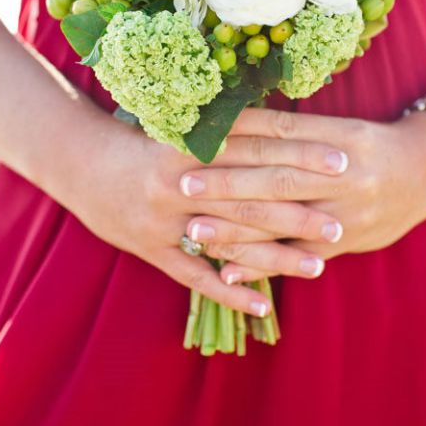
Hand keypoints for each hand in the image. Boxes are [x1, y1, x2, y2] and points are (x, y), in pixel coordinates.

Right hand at [56, 108, 344, 315]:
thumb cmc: (141, 139)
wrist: (82, 162)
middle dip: (299, 209)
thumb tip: (282, 120)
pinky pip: (195, 277)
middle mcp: (183, 180)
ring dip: (276, 255)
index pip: (259, 146)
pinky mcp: (153, 249)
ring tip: (318, 265)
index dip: (301, 153)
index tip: (342, 160)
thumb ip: (227, 124)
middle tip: (340, 222)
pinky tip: (264, 305)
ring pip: (231, 239)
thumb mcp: (181, 123)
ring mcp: (167, 218)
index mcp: (194, 142)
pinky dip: (229, 290)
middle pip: (252, 195)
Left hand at [180, 107, 425, 282]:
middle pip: (276, 178)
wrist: (424, 171)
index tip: (199, 139)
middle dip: (227, 183)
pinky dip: (263, 265)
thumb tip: (232, 120)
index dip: (238, 136)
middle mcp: (342, 175)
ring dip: (236, 229)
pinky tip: (230, 272)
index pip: (280, 134)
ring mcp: (345, 212)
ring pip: (283, 222)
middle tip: (183, 185)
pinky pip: (300, 257)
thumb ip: (292, 128)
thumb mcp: (338, 127)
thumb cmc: (369, 144)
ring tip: (194, 232)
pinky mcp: (347, 242)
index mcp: (337, 137)